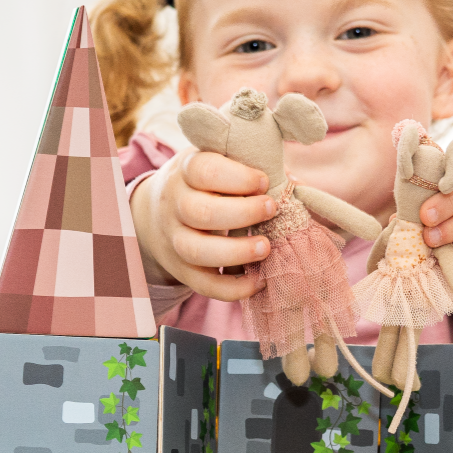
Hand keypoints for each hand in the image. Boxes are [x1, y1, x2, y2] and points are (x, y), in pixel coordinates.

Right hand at [130, 148, 276, 300]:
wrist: (157, 215)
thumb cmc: (204, 185)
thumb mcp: (217, 164)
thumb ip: (250, 170)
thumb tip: (294, 185)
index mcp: (185, 170)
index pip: (204, 171)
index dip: (238, 177)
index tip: (264, 182)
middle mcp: (174, 204)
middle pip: (200, 212)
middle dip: (242, 213)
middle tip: (271, 209)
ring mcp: (174, 239)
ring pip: (197, 251)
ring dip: (236, 252)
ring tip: (266, 247)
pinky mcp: (181, 269)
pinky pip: (204, 285)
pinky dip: (234, 289)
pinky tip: (259, 281)